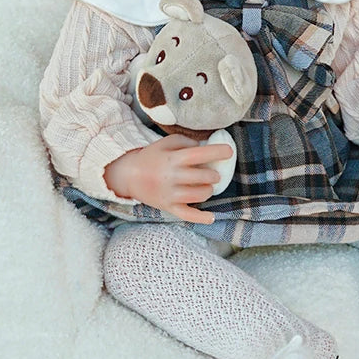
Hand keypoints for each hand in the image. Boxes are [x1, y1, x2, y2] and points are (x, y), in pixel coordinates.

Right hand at [103, 134, 231, 223]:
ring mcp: (170, 193)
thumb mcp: (166, 142)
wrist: (128, 175)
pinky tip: (211, 217)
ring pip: (200, 195)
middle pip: (203, 176)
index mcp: (173, 158)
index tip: (229, 151)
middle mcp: (172, 176)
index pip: (199, 154)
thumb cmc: (151, 156)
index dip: (217, 152)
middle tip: (213, 173)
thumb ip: (186, 141)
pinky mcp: (168, 207)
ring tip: (206, 186)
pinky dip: (200, 217)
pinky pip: (187, 214)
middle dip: (214, 174)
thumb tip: (206, 146)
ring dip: (209, 189)